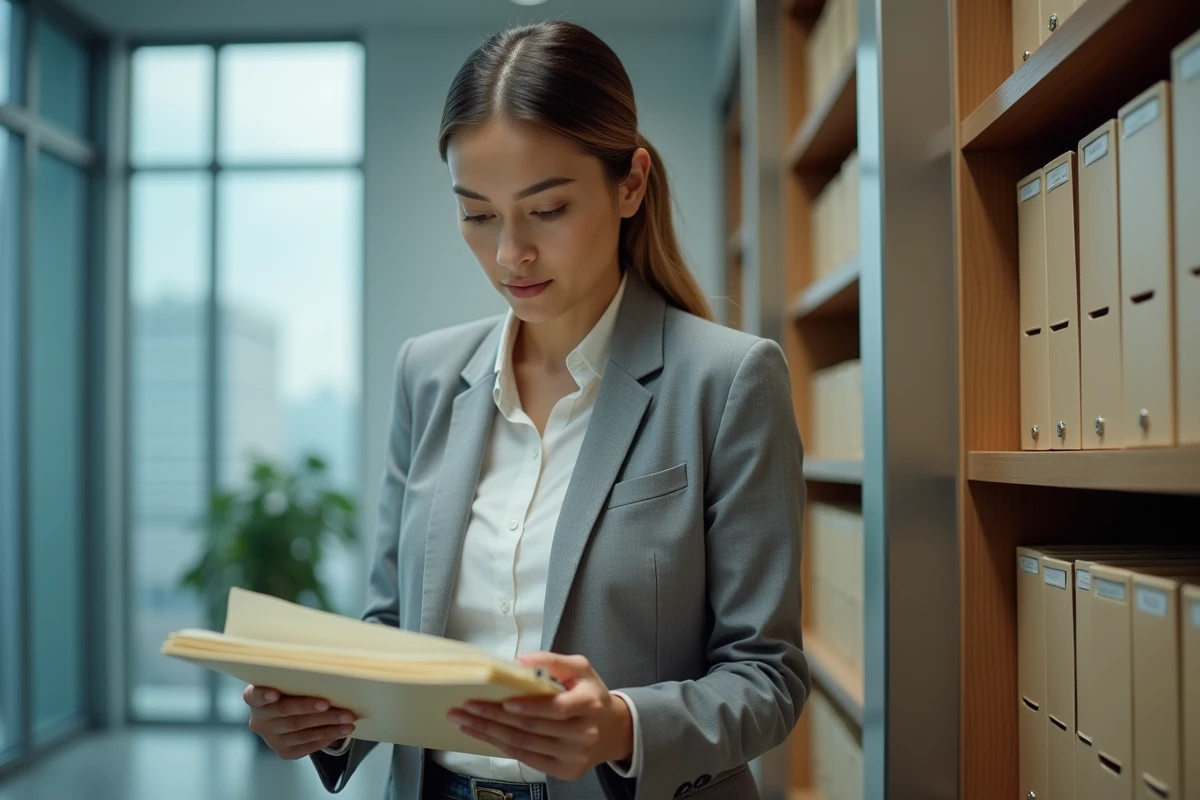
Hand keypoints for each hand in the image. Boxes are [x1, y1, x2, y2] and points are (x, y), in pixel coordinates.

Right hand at [243, 684, 357, 759]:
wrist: (292, 714)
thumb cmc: (293, 690)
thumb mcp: (290, 681)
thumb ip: (298, 677)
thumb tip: (328, 666)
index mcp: (254, 697)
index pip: (254, 695)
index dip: (263, 695)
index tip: (274, 693)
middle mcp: (259, 720)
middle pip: (286, 713)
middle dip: (311, 708)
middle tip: (331, 705)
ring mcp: (270, 738)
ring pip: (301, 731)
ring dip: (327, 725)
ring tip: (348, 720)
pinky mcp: (284, 751)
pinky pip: (306, 745)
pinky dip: (326, 737)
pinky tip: (341, 730)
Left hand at [447, 653, 633, 780]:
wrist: (612, 731)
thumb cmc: (591, 696)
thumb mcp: (580, 669)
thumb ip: (552, 661)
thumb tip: (521, 662)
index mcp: (590, 704)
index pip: (557, 708)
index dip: (530, 706)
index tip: (505, 702)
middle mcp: (584, 734)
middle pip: (532, 728)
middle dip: (494, 716)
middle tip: (467, 707)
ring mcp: (574, 756)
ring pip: (524, 745)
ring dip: (490, 732)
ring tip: (466, 720)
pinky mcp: (564, 771)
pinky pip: (526, 758)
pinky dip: (501, 745)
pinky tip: (484, 734)